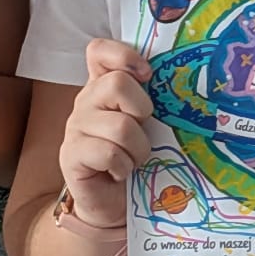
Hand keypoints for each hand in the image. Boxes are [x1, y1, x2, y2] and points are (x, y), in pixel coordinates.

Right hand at [57, 39, 152, 229]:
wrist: (113, 204)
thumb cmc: (135, 157)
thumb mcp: (146, 123)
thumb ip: (152, 99)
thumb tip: (183, 83)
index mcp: (103, 86)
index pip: (99, 51)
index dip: (123, 55)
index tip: (146, 74)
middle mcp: (86, 100)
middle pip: (117, 84)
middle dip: (141, 111)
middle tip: (143, 132)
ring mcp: (75, 126)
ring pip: (119, 125)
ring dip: (138, 148)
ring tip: (134, 159)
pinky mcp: (71, 154)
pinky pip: (108, 152)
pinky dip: (123, 166)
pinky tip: (120, 173)